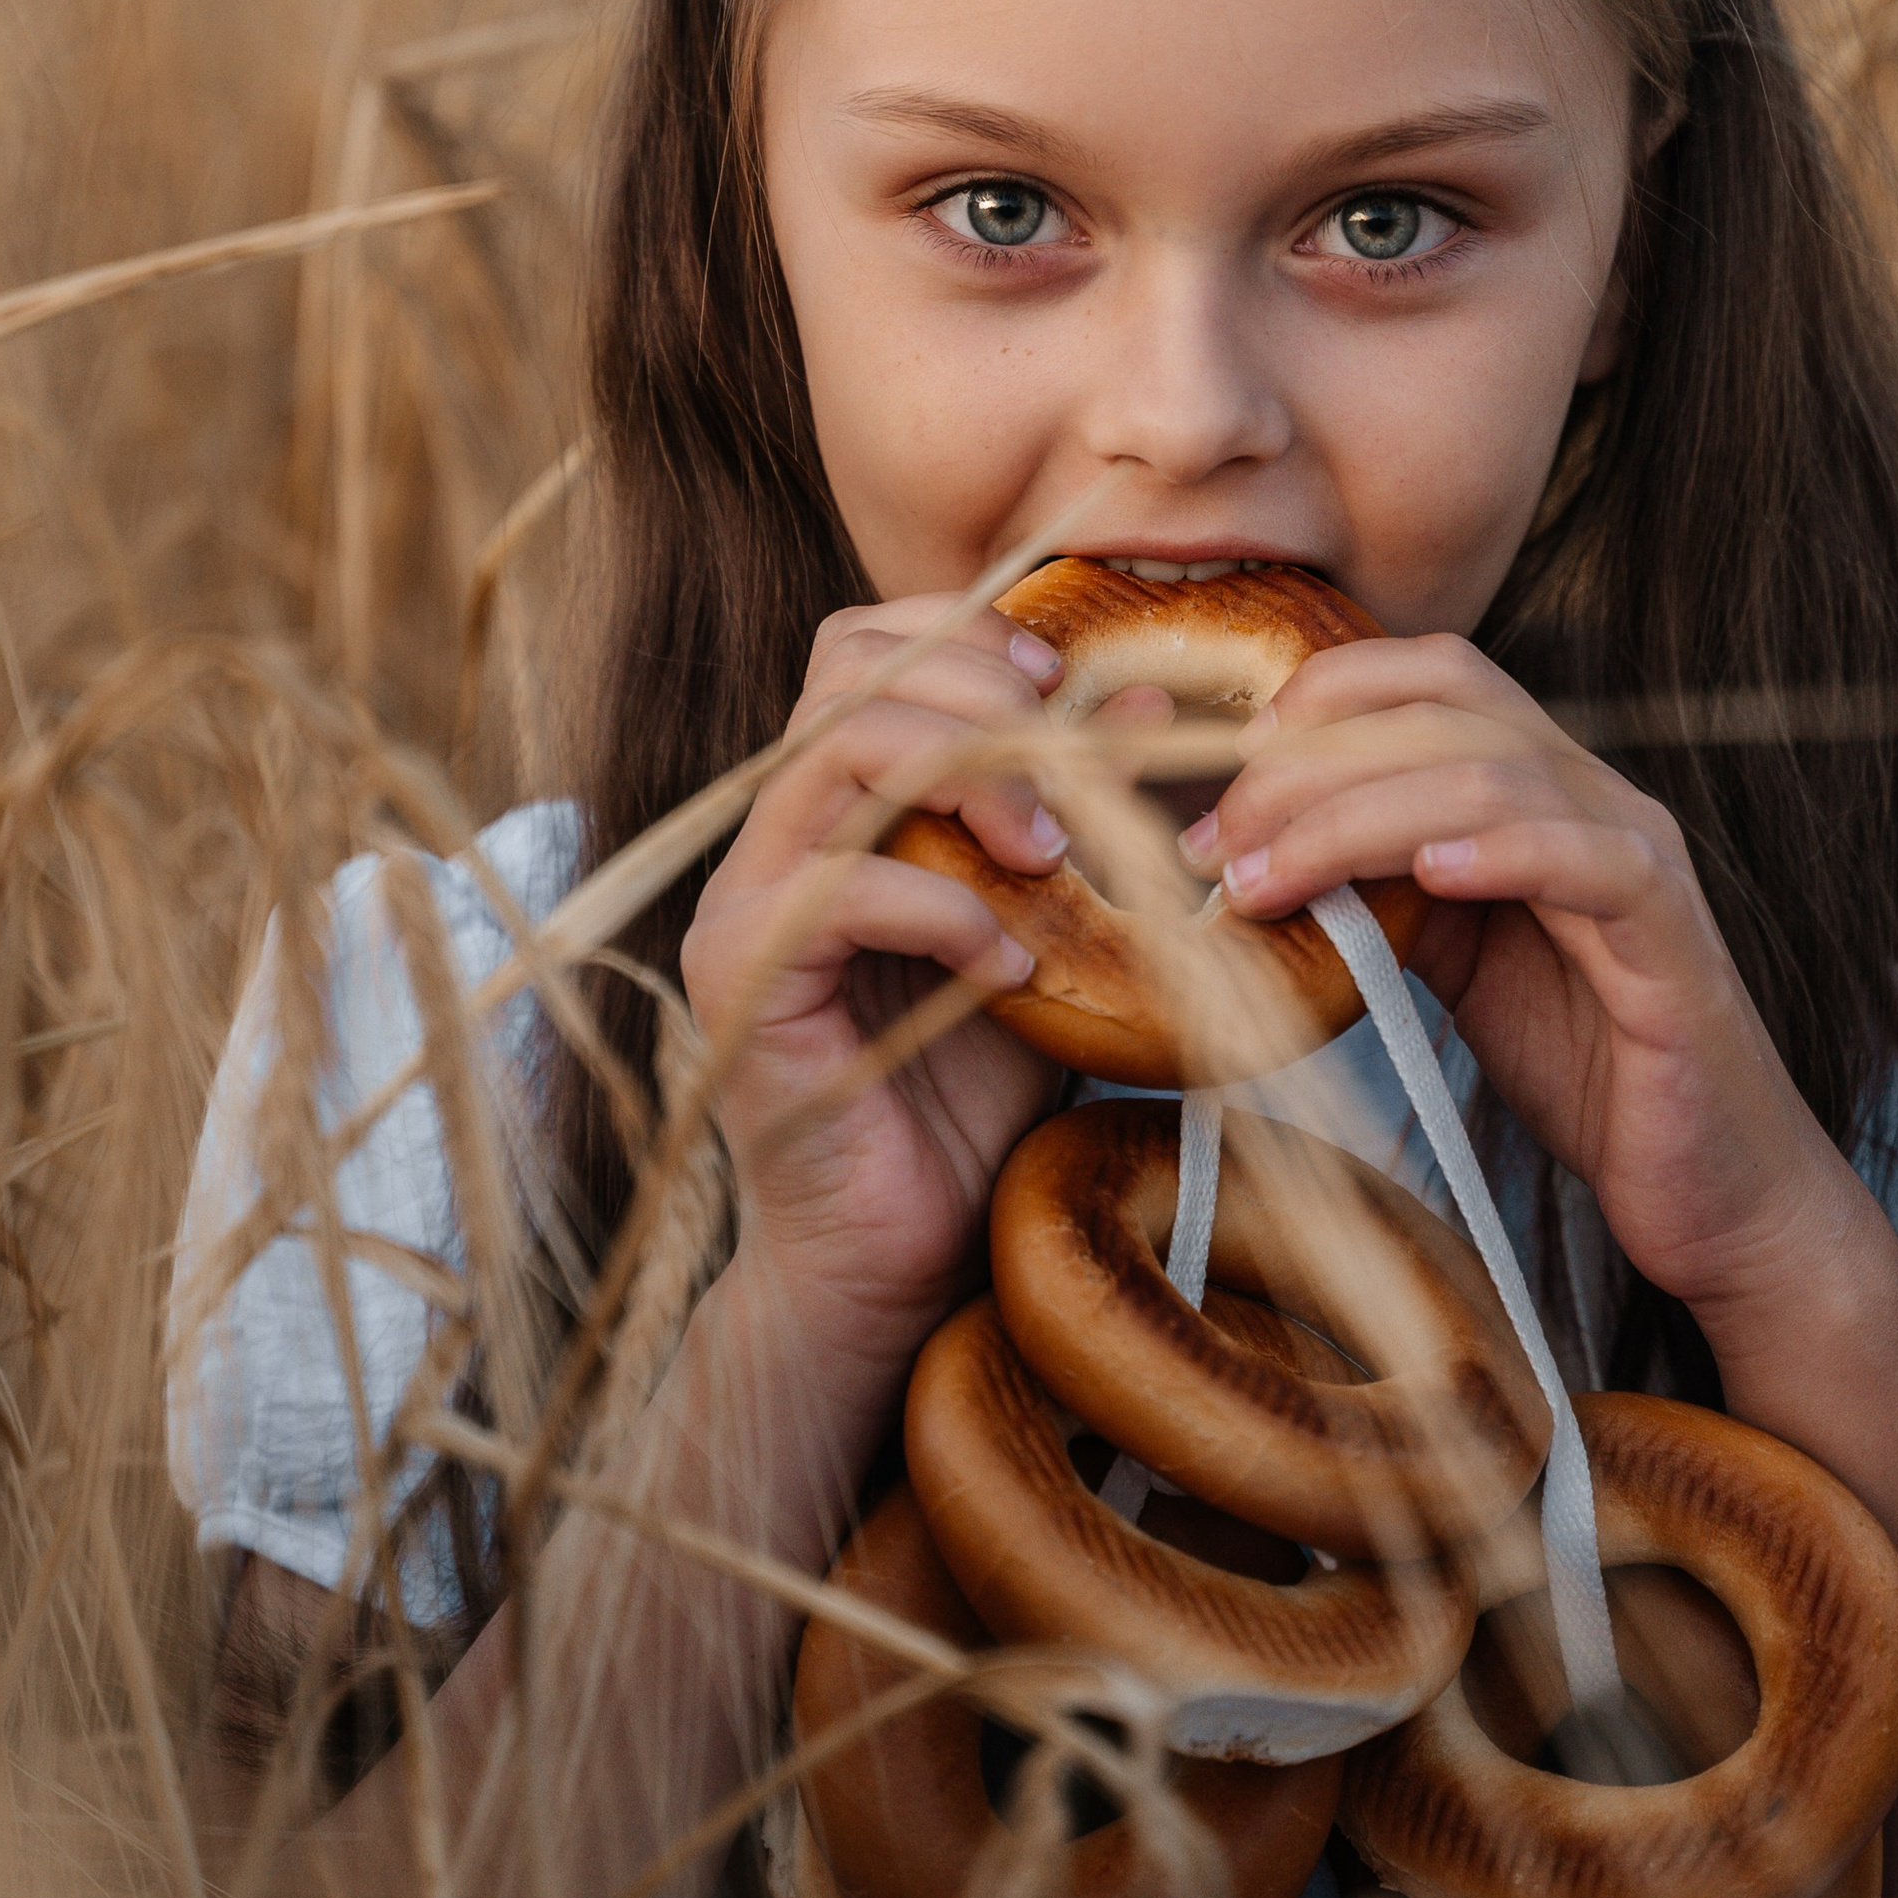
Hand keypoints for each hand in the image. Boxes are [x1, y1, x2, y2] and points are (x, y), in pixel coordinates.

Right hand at [682, 598, 1084, 1374]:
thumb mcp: (1051, 934)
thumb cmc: (968, 1100)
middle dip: (981, 690)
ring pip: (835, 754)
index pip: (860, 646)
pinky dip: (948, 910)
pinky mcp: (744, 984)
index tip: (1068, 690)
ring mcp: (745, 906)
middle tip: (1078, 763)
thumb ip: (1086, 825)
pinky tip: (1012, 968)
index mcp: (836, 809)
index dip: (966, 636)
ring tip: (1054, 857)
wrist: (897, 1260)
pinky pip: (840, 891)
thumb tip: (1154, 703)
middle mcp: (774, 839)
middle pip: (846, 673)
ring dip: (970, 778)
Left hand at [1181, 633, 1868, 1334]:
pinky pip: (1591, 861)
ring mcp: (1640, 859)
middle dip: (1308, 766)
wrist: (1713, 1183)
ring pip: (1497, 778)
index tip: (1228, 764)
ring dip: (1356, 818)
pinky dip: (1503, 852)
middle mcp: (1595, 799)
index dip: (1329, 691)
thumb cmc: (1586, 1067)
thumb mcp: (1454, 961)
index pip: (1438, 677)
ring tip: (1265, 881)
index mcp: (1543, 790)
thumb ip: (1381, 894)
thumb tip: (1251, 859)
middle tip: (1213, 843)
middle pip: (1448, 714)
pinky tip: (1428, 874)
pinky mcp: (1671, 941)